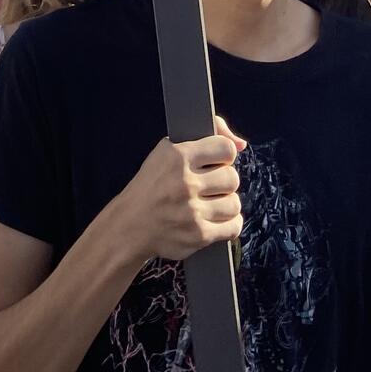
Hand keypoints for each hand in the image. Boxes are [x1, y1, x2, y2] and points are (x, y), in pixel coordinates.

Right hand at [110, 115, 244, 265]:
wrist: (129, 225)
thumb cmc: (152, 185)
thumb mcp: (166, 151)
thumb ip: (206, 136)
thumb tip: (241, 144)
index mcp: (177, 157)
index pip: (226, 149)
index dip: (224, 155)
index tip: (216, 162)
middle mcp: (185, 183)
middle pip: (232, 178)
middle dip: (223, 183)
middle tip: (210, 187)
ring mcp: (192, 212)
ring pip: (234, 204)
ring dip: (225, 204)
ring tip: (211, 204)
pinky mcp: (198, 236)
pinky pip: (233, 227)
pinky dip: (228, 224)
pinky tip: (216, 220)